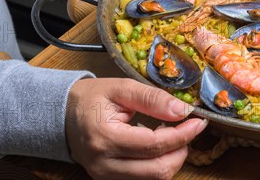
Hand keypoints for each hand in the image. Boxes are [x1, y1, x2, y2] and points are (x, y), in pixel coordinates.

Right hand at [66, 78, 206, 179]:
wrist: (60, 114)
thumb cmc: (91, 98)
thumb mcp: (121, 88)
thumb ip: (152, 98)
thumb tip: (183, 110)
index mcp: (105, 138)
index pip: (154, 145)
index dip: (182, 135)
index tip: (199, 121)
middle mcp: (104, 164)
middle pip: (157, 170)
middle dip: (181, 149)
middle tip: (188, 128)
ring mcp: (105, 176)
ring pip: (153, 179)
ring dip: (172, 158)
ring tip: (171, 133)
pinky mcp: (109, 179)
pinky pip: (143, 179)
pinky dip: (159, 163)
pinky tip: (158, 145)